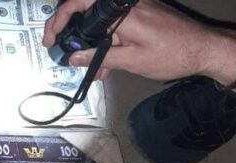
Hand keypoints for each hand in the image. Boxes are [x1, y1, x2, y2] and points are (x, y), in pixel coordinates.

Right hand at [43, 0, 235, 85]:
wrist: (203, 49)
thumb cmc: (173, 54)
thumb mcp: (132, 61)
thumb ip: (100, 58)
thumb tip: (73, 58)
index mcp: (122, 12)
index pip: (80, 3)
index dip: (59, 19)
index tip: (50, 39)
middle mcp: (126, 5)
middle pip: (85, 9)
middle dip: (70, 30)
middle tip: (58, 49)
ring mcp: (133, 8)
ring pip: (98, 19)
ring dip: (89, 41)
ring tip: (89, 66)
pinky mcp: (139, 14)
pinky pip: (112, 23)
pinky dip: (103, 40)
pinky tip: (105, 61)